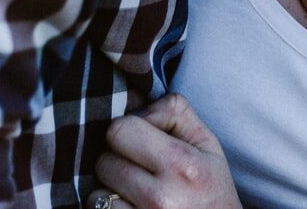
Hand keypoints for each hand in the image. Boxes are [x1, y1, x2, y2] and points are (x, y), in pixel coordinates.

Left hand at [87, 94, 240, 208]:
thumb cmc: (211, 187)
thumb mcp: (206, 143)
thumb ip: (174, 111)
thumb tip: (136, 107)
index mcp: (181, 164)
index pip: (120, 130)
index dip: (128, 129)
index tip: (140, 139)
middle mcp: (160, 196)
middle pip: (104, 160)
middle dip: (117, 160)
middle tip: (138, 168)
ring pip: (96, 192)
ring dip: (110, 190)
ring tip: (136, 192)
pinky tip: (131, 207)